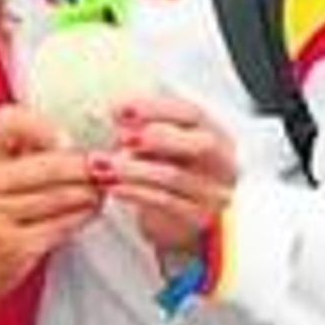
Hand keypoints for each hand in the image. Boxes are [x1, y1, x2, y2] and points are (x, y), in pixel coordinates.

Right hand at [0, 106, 101, 323]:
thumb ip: (16, 151)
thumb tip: (71, 140)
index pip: (10, 121)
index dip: (46, 127)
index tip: (67, 140)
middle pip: (52, 163)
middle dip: (89, 165)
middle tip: (109, 163)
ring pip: (65, 195)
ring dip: (93, 192)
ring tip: (101, 187)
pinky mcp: (16, 247)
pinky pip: (64, 224)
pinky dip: (84, 215)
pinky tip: (88, 210)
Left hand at [103, 96, 236, 255]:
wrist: (180, 215)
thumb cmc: (170, 167)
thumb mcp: (163, 142)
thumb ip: (147, 127)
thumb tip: (116, 114)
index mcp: (214, 133)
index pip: (192, 113)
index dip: (155, 108)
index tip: (120, 108)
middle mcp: (221, 162)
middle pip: (198, 144)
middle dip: (156, 137)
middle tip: (121, 136)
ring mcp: (213, 192)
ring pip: (173, 175)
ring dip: (132, 168)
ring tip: (102, 164)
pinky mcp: (197, 216)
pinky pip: (162, 201)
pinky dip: (134, 191)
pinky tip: (112, 186)